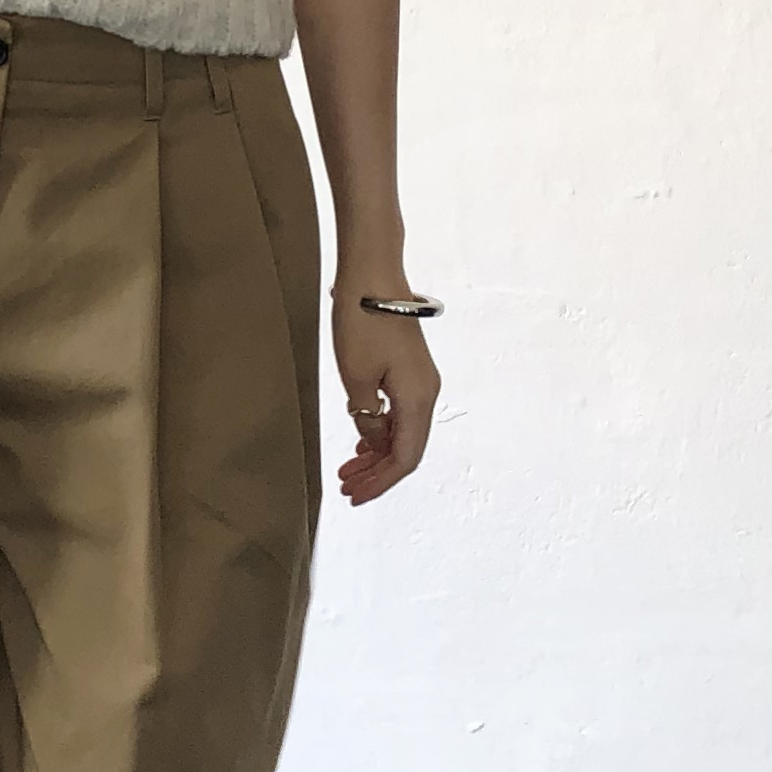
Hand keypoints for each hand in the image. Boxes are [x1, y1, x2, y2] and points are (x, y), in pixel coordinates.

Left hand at [332, 285, 439, 505]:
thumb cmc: (362, 323)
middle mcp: (426, 394)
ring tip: (347, 469)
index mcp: (417, 399)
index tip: (354, 496)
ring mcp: (419, 382)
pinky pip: (398, 414)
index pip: (405, 458)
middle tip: (345, 487)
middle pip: (406, 449)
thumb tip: (373, 441)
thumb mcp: (356, 378)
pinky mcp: (408, 371)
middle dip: (376, 473)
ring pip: (402, 432)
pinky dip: (379, 432)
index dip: (380, 482)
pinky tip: (360, 441)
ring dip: (376, 454)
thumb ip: (367, 418)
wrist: (373, 276)